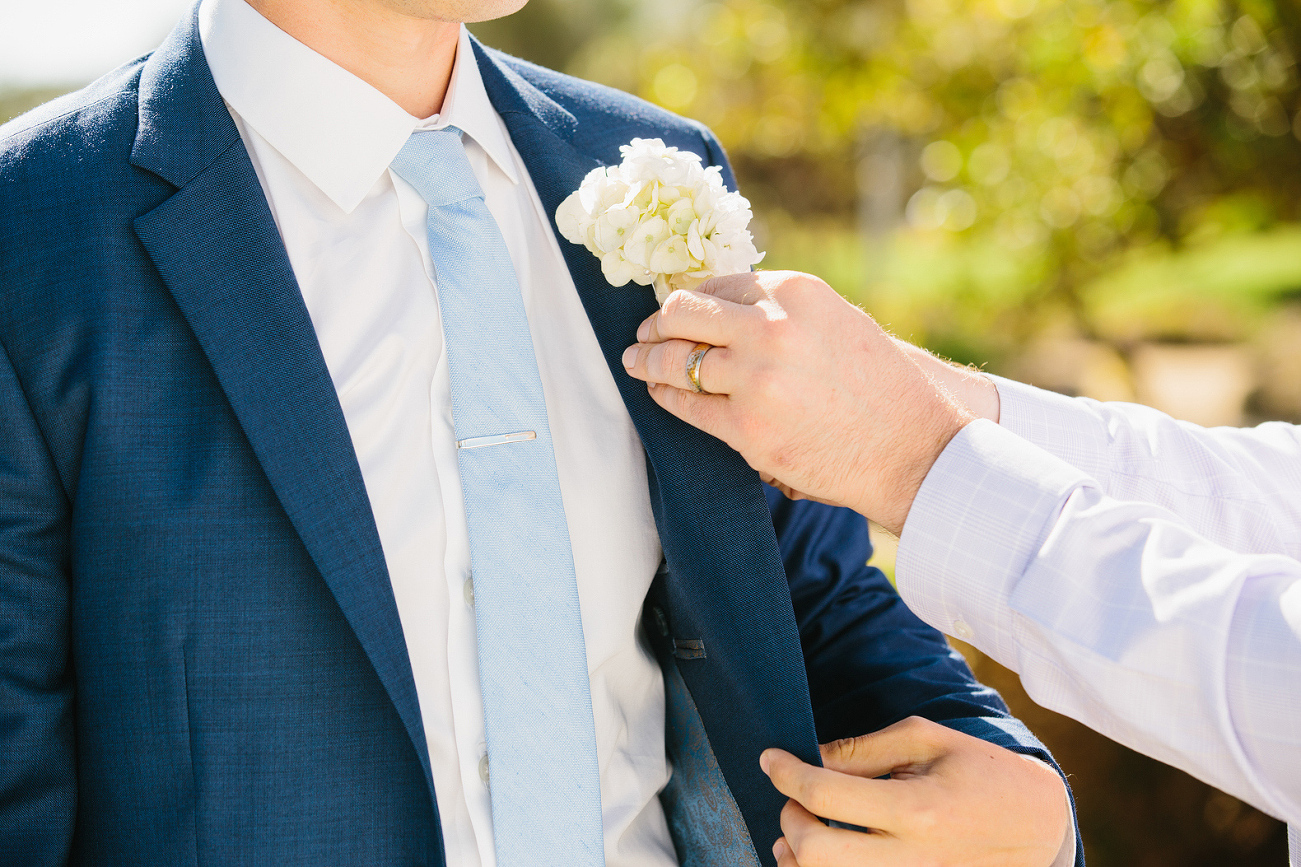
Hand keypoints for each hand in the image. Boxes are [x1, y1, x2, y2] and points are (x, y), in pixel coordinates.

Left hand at [621, 271, 981, 533]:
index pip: (717, 284)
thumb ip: (783, 310)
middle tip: (642, 334)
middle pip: (683, 313)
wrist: (911, 446)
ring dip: (648, 361)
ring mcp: (755, 379)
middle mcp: (771, 327)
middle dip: (657, 323)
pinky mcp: (747, 429)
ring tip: (636, 362)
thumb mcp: (835, 322)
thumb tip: (721, 307)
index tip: (674, 310)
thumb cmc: (877, 385)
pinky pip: (686, 407)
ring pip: (675, 361)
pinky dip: (665, 398)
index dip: (690, 300)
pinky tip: (658, 394)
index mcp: (794, 291)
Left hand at [760, 716, 1069, 866]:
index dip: (785, 773)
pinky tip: (825, 851)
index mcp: (917, 809)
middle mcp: (912, 858)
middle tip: (792, 797)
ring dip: (797, 856)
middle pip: (815, 854)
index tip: (770, 758)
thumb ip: (863, 750)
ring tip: (799, 829)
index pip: (825, 795)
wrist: (1039, 827)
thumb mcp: (927, 740)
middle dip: (789, 820)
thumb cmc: (981, 772)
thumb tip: (809, 758)